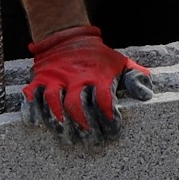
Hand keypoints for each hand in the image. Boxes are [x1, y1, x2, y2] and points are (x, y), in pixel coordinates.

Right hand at [21, 26, 153, 143]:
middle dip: (84, 125)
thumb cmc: (99, 58)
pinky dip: (32, 109)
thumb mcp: (121, 63)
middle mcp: (76, 77)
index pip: (103, 98)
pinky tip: (36, 124)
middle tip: (90, 142)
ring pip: (53, 101)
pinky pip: (32, 95)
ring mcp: (55, 77)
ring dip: (58, 121)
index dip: (108, 117)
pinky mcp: (39, 79)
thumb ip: (135, 78)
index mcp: (98, 75)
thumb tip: (146, 96)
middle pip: (77, 104)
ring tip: (66, 137)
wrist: (68, 37)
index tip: (112, 132)